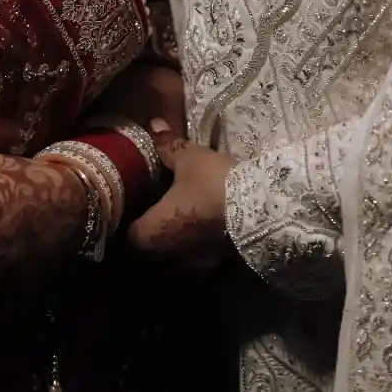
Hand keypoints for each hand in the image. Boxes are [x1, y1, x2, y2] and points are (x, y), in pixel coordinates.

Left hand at [126, 121, 237, 267]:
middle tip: (163, 204)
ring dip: (179, 238)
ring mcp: (195, 265)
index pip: (130, 234)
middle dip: (157, 229)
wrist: (261, 210)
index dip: (133, 217)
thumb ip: (168, 146)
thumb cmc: (212, 184)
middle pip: (153, 247)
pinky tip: (209, 225)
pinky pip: (200, 257)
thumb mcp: (189, 159)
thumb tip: (153, 124)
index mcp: (152, 233)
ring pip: (177, 254)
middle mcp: (169, 256)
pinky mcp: (219, 267)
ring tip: (187, 214)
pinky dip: (200, 244)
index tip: (141, 201)